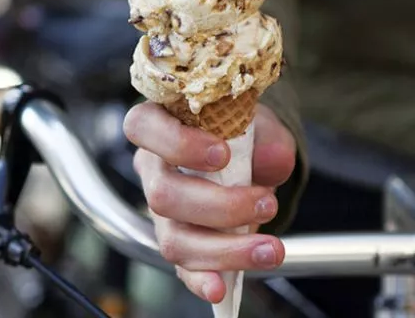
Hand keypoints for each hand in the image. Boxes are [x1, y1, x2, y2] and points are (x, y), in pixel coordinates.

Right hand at [123, 102, 295, 302]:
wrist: (250, 158)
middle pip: (163, 195)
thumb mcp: (261, 126)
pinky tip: (222, 288)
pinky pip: (181, 268)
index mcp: (162, 126)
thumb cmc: (243, 136)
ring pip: (173, 239)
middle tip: (266, 202)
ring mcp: (162, 212)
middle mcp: (154, 170)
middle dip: (220, 206)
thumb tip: (272, 159)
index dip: (177, 143)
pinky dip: (202, 280)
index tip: (222, 154)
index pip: (142, 126)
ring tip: (268, 248)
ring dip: (225, 248)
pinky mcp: (179, 242)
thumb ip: (268, 138)